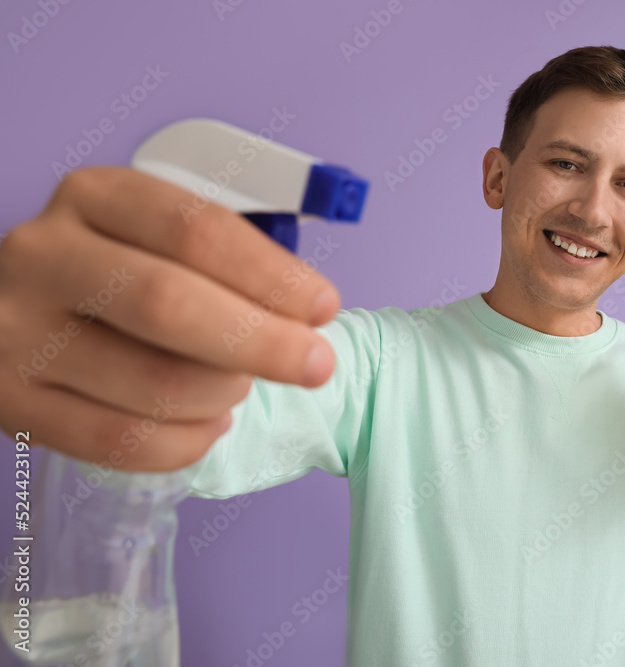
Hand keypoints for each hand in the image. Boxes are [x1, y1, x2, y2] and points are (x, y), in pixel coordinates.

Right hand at [0, 167, 339, 470]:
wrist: (6, 314)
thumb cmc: (108, 276)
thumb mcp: (152, 237)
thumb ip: (217, 262)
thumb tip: (305, 317)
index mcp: (93, 198)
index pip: (195, 230)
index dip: (271, 274)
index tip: (323, 306)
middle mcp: (43, 256)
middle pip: (169, 303)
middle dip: (262, 341)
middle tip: (316, 364)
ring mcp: (15, 332)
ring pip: (151, 381)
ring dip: (223, 393)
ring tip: (238, 386)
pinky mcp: (9, 403)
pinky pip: (118, 441)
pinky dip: (185, 442)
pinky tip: (209, 423)